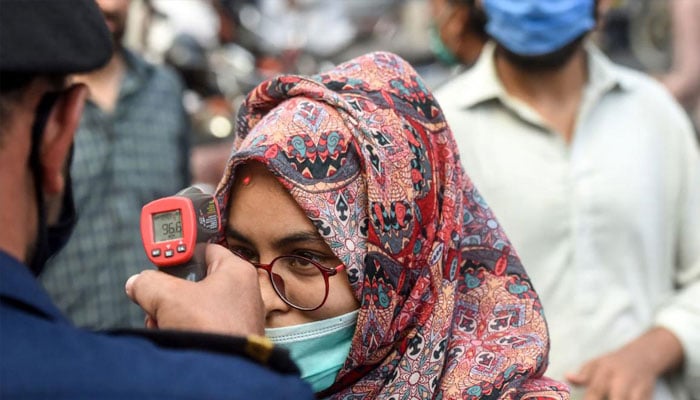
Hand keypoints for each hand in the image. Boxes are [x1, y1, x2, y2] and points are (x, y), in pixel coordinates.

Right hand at [125, 244, 263, 336]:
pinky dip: (182, 329)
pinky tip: (172, 336)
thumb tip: (137, 283)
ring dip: (171, 313)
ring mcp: (236, 317)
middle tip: (156, 298)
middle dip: (169, 291)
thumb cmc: (211, 329)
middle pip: (195, 280)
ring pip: (194, 306)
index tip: (160, 261)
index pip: (205, 249)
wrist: (224, 372)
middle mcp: (240, 291)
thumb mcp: (169, 296)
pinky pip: (199, 326)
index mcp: (236, 271)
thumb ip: (149, 283)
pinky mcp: (229, 337)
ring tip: (162, 322)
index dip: (180, 254)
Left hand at [565, 327, 683, 399]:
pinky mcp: (648, 397)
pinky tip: (623, 399)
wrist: (642, 357)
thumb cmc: (612, 364)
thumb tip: (568, 377)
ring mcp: (638, 390)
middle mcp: (623, 381)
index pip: (595, 391)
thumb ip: (582, 375)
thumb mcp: (596, 364)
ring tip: (609, 398)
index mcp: (607, 372)